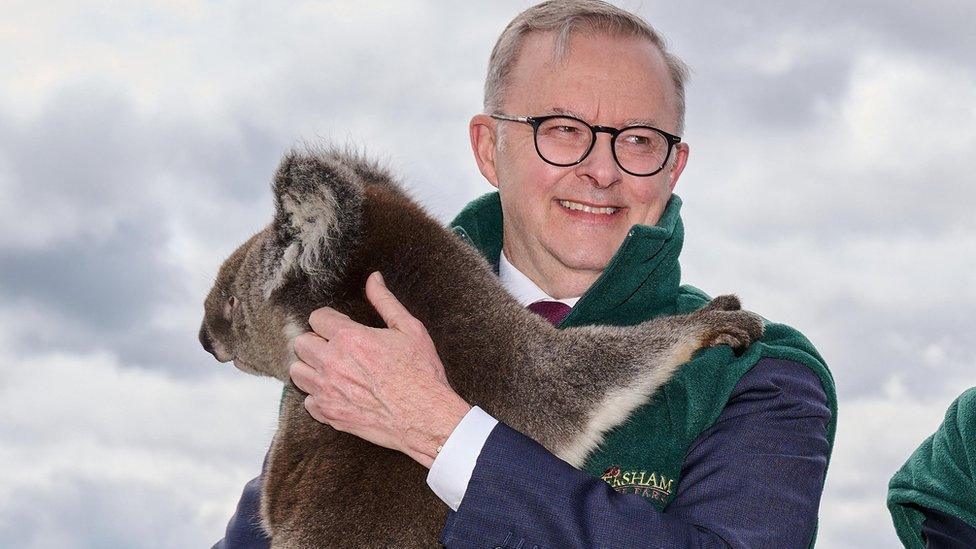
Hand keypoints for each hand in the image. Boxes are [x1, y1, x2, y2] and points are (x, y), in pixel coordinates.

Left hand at [289, 271, 471, 467]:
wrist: (426, 418)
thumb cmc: (422, 373)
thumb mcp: (409, 329)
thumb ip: (385, 301)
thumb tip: (373, 278)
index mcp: (349, 338)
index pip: (316, 318)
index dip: (331, 320)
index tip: (343, 327)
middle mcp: (331, 364)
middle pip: (301, 343)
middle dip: (316, 341)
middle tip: (336, 347)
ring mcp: (327, 392)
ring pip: (297, 372)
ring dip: (311, 367)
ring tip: (332, 369)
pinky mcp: (329, 415)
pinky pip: (307, 401)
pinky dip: (318, 396)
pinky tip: (338, 392)